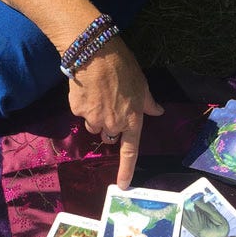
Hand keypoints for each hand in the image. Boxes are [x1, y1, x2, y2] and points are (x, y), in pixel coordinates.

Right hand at [68, 38, 163, 188]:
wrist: (94, 51)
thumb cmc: (123, 66)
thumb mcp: (142, 84)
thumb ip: (148, 103)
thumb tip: (158, 112)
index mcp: (132, 120)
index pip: (130, 152)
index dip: (126, 170)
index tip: (123, 185)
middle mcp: (113, 124)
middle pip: (109, 136)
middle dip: (110, 126)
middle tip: (110, 104)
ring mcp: (93, 119)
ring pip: (94, 126)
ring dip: (96, 116)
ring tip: (98, 93)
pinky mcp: (77, 110)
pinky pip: (81, 114)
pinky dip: (83, 105)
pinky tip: (87, 88)